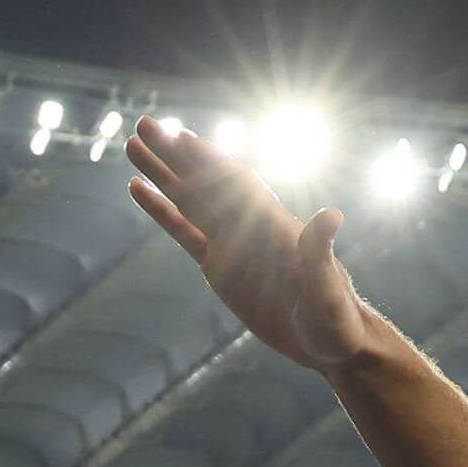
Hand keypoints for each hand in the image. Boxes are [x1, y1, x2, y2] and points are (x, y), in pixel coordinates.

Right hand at [125, 116, 370, 372]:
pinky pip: (184, 233)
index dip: (207, 161)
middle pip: (203, 183)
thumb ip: (320, 253)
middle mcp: (248, 226)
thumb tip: (330, 216)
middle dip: (174, 154)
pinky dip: (162, 211)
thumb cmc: (336, 317)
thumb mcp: (328, 289)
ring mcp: (231, 244)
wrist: (330, 343)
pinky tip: (140, 190)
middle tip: (144, 124)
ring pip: (188, 201)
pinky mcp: (219, 266)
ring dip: (161, 173)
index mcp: (272, 225)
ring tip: (131, 146)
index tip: (178, 136)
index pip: (232, 185)